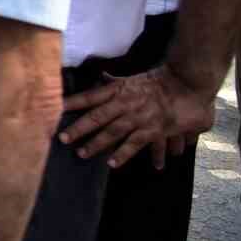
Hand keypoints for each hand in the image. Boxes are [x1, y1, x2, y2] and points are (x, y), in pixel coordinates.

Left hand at [59, 65, 214, 168]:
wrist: (186, 82)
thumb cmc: (158, 81)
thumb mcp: (131, 79)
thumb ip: (114, 82)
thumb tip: (102, 77)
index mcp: (117, 90)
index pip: (89, 96)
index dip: (71, 103)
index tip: (54, 109)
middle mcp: (124, 103)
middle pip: (96, 116)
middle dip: (79, 128)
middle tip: (62, 138)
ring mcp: (138, 116)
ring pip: (112, 131)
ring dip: (96, 143)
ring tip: (81, 154)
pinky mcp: (153, 128)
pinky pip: (134, 143)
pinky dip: (123, 154)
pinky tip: (111, 164)